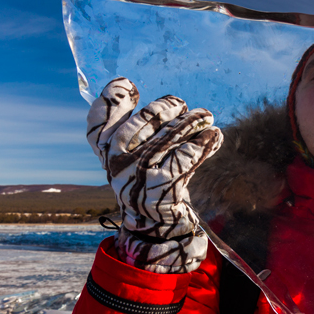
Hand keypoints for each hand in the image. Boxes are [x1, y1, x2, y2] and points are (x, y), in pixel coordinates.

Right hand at [87, 78, 222, 273]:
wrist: (157, 229)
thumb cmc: (145, 181)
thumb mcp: (129, 155)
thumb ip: (125, 125)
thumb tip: (124, 84)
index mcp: (105, 151)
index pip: (99, 119)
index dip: (112, 98)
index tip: (129, 85)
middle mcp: (116, 162)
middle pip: (141, 121)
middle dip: (165, 109)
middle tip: (183, 105)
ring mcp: (137, 175)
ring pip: (168, 137)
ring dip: (191, 123)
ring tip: (207, 116)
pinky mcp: (161, 188)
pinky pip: (185, 158)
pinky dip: (203, 144)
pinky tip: (214, 136)